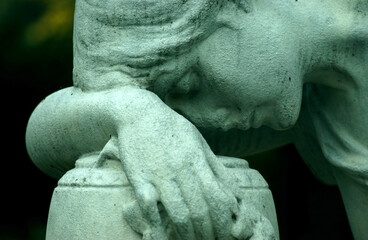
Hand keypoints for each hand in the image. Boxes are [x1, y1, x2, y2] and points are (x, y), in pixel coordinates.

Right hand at [114, 107, 239, 238]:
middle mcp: (181, 169)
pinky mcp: (139, 180)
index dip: (223, 219)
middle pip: (200, 209)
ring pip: (178, 213)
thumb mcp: (197, 141)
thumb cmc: (171, 128)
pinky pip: (150, 209)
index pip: (217, 196)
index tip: (224, 232)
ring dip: (187, 234)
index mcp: (197, 159)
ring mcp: (159, 176)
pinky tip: (163, 237)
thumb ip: (213, 165)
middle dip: (207, 232)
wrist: (138, 114)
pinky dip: (158, 227)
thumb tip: (230, 188)